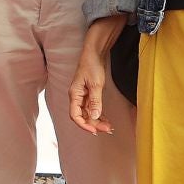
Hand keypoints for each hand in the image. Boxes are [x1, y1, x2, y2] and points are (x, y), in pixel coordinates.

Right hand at [68, 15, 127, 133]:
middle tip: (107, 129)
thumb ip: (95, 101)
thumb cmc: (92, 65)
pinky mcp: (89, 94)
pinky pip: (92, 108)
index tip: (95, 130)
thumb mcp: (96, 84)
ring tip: (109, 127)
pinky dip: (98, 115)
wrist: (94, 53)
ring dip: (97, 121)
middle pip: (82, 116)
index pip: (75, 115)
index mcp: (74, 94)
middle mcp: (77, 97)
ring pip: (88, 114)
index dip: (84, 125)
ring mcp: (82, 96)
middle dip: (94, 124)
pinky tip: (106, 119)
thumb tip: (95, 116)